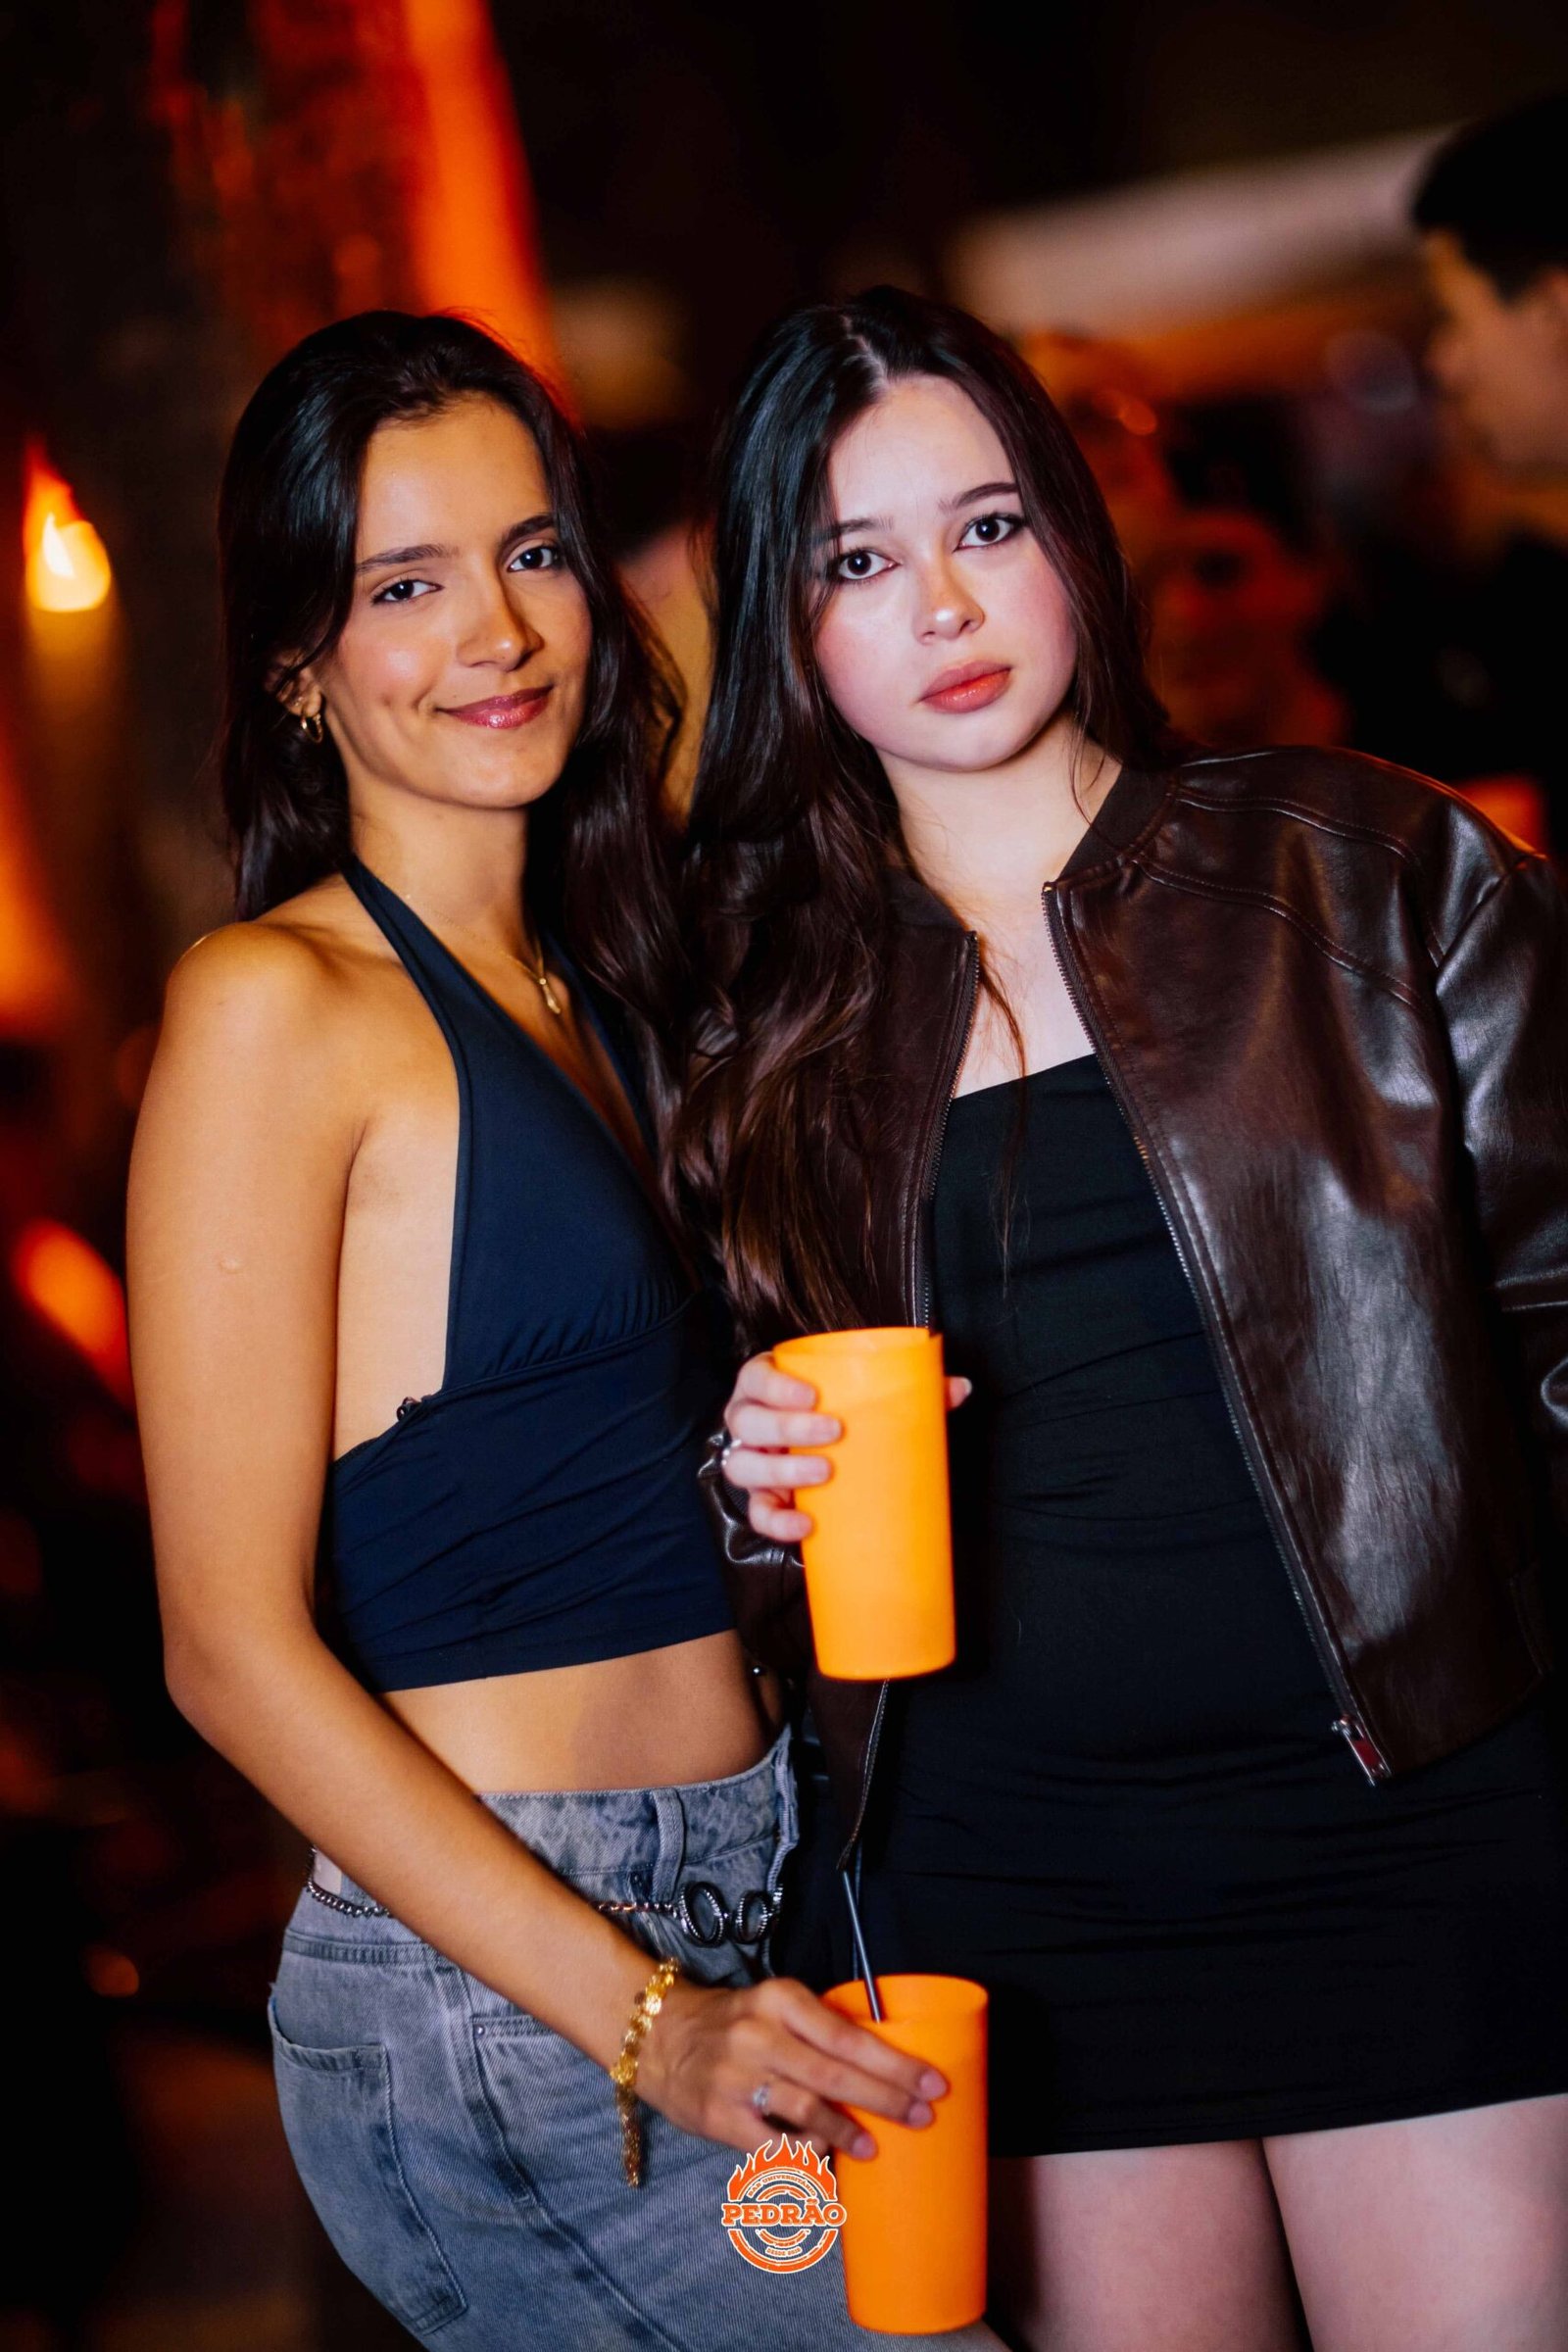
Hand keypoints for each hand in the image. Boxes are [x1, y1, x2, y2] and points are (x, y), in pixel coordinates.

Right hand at [637, 1973, 946, 2158]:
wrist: (659, 2037)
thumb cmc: (733, 2023)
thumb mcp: (774, 2007)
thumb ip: (818, 2030)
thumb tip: (882, 2066)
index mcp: (779, 1999)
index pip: (847, 2034)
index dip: (893, 2062)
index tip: (932, 2082)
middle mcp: (759, 2034)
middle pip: (835, 2072)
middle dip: (886, 2098)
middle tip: (922, 2115)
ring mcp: (737, 2077)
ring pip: (807, 2109)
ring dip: (847, 2130)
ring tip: (873, 2146)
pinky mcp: (720, 2116)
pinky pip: (773, 2143)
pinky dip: (804, 2152)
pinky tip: (823, 2154)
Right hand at [720, 1349, 970, 1542]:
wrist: (828, 1446)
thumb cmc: (842, 1410)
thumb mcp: (868, 1395)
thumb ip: (912, 1389)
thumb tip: (961, 1388)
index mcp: (767, 1385)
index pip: (755, 1377)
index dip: (776, 1386)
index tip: (813, 1394)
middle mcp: (749, 1421)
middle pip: (747, 1422)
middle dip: (787, 1427)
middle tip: (833, 1431)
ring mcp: (751, 1461)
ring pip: (743, 1466)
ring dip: (781, 1471)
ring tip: (824, 1472)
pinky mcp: (761, 1499)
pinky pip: (757, 1514)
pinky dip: (777, 1522)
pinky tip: (805, 1523)